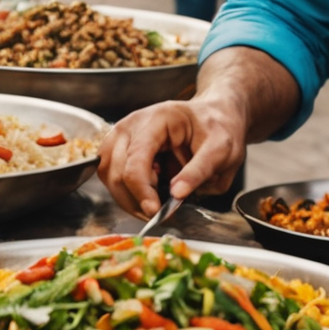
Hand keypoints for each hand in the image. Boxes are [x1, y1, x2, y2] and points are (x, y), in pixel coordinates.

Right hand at [97, 97, 251, 217]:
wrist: (212, 116)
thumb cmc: (217, 128)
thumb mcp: (221, 150)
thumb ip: (198, 171)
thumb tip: (176, 195)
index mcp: (157, 119)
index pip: (135, 160)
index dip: (141, 191)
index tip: (155, 212)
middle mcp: (132, 125)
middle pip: (115, 171)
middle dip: (134, 198)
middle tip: (160, 211)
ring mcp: (122, 135)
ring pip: (107, 175)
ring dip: (127, 196)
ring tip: (155, 200)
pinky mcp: (120, 148)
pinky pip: (111, 175)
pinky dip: (126, 191)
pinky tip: (148, 190)